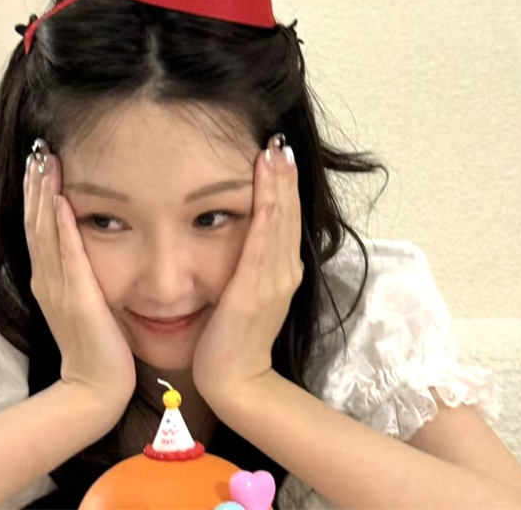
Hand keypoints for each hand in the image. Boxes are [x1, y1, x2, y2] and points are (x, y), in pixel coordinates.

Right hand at [24, 141, 135, 412]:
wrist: (97, 386)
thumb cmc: (97, 344)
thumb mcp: (84, 300)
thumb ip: (80, 272)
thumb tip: (85, 242)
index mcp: (49, 277)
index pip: (38, 225)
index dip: (36, 192)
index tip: (40, 160)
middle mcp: (47, 278)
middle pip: (36, 221)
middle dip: (36, 183)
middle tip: (38, 148)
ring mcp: (57, 287)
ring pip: (45, 231)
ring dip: (44, 194)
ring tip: (45, 161)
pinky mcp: (77, 296)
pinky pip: (67, 255)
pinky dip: (61, 226)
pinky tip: (61, 200)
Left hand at [192, 134, 302, 410]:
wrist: (233, 379)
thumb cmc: (231, 338)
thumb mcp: (245, 294)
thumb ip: (248, 267)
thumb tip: (240, 238)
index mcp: (282, 270)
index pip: (285, 218)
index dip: (284, 185)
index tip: (278, 153)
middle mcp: (285, 270)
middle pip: (288, 213)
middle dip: (284, 175)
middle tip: (280, 140)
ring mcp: (275, 278)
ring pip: (280, 219)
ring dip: (278, 183)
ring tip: (275, 150)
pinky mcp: (257, 286)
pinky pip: (265, 238)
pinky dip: (268, 207)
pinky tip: (265, 185)